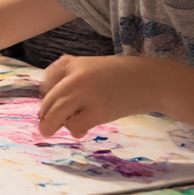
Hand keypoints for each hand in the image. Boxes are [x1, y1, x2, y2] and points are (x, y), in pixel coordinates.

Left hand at [38, 54, 158, 138]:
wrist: (150, 80)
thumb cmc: (122, 75)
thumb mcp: (93, 66)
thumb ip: (72, 75)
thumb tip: (48, 98)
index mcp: (74, 63)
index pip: (47, 80)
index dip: (43, 96)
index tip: (46, 106)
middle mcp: (77, 76)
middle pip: (49, 100)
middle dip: (44, 116)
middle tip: (44, 127)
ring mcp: (87, 93)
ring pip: (56, 113)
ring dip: (52, 125)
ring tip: (52, 131)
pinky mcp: (98, 110)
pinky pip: (75, 124)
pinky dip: (75, 129)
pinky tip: (82, 130)